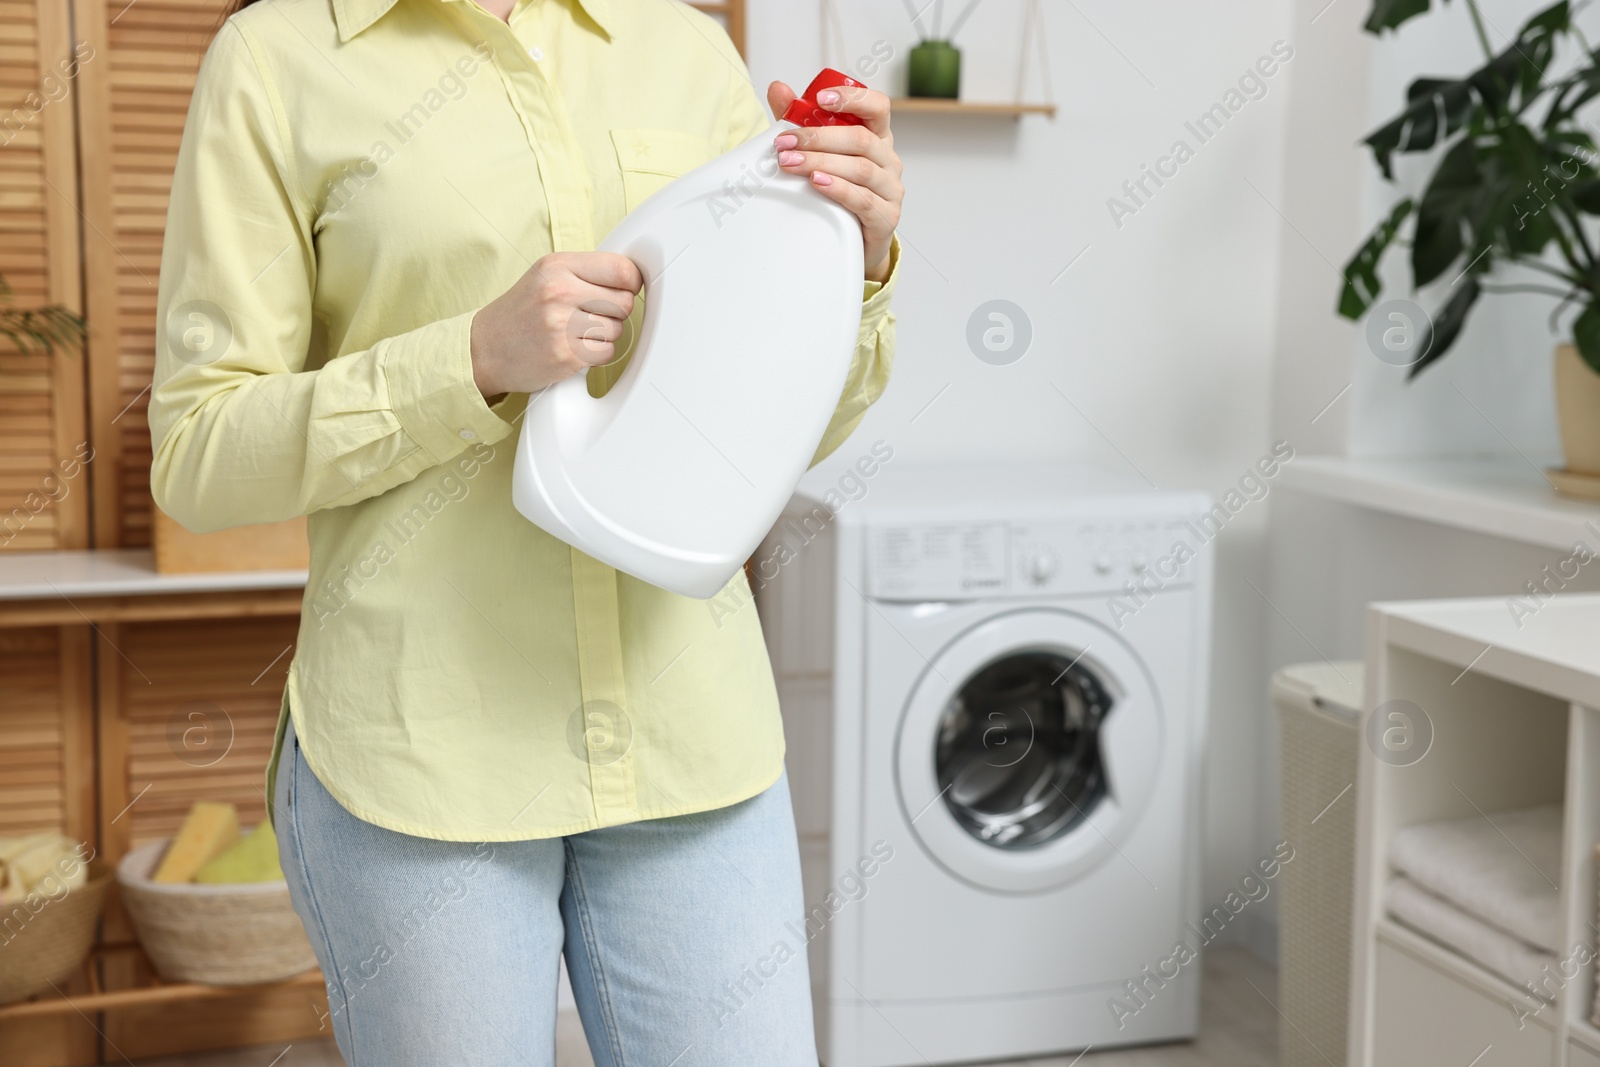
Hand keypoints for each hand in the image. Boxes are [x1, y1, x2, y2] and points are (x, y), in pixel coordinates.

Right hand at [469, 252, 642, 396]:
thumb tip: (632, 276)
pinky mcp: (566, 356)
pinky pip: (607, 353)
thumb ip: (586, 271)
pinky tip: (574, 348)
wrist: (485, 348)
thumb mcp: (547, 275)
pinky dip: (596, 354)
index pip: (622, 270)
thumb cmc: (522, 311)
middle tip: (591, 314)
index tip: (624, 289)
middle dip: (615, 311)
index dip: (630, 283)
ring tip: (576, 332)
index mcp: (558, 266)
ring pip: (617, 329)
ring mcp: (562, 325)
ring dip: (604, 335)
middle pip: (624, 302)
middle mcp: (560, 292)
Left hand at [765, 82, 902, 283]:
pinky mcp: (886, 217)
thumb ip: (800, 121)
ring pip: (860, 169)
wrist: (857, 240)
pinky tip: (817, 183)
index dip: (853, 98)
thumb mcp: (821, 152)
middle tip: (785, 142)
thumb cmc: (840, 190)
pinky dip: (838, 189)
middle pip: (860, 139)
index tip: (821, 98)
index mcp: (877, 137)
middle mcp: (889, 159)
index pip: (878, 107)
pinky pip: (862, 199)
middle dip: (818, 138)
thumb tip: (778, 88)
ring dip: (821, 163)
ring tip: (790, 163)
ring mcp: (891, 188)